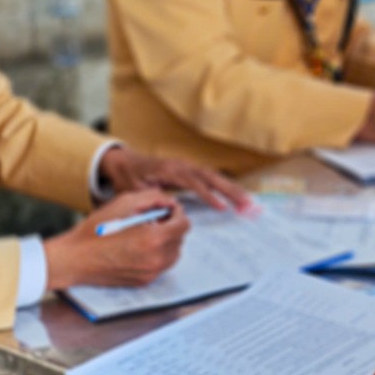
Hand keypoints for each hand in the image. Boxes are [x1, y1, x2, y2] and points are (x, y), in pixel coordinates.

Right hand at [43, 188, 187, 288]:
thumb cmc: (96, 230)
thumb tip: (170, 202)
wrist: (75, 259)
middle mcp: (156, 259)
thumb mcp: (123, 203)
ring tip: (147, 232)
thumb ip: (152, 198)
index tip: (168, 209)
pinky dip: (158, 253)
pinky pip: (162, 265)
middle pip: (180, 238)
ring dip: (167, 240)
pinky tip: (140, 245)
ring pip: (174, 253)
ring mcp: (151, 273)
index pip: (183, 224)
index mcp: (153, 238)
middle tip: (155, 218)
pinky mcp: (144, 281)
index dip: (177, 213)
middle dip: (171, 226)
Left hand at [99, 146, 249, 210]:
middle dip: (230, 191)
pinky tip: (237, 198)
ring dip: (232, 190)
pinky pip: (210, 179)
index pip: (193, 182)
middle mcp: (182, 166)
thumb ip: (148, 199)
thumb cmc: (129, 178)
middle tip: (247, 206)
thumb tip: (166, 211)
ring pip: (214, 177)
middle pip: (210, 177)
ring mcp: (187, 167)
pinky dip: (225, 187)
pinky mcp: (190, 171)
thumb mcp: (133, 190)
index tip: (221, 207)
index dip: (208, 195)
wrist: (125, 163)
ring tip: (249, 204)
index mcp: (169, 170)